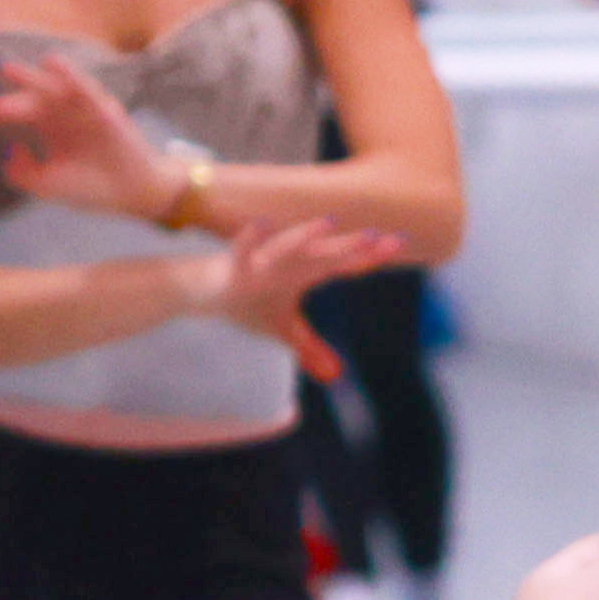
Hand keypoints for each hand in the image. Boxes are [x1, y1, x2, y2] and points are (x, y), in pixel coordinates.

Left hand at [0, 47, 178, 219]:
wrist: (131, 194)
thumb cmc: (90, 188)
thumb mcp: (47, 185)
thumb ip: (22, 173)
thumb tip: (10, 150)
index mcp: (51, 127)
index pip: (21, 112)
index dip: (0, 111)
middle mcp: (65, 114)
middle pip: (34, 96)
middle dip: (14, 90)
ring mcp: (83, 110)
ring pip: (55, 88)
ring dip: (33, 77)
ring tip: (9, 69)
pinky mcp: (103, 110)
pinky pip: (85, 89)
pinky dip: (70, 75)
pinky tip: (54, 64)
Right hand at [201, 215, 413, 383]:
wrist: (201, 290)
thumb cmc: (246, 302)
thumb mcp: (282, 330)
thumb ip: (311, 349)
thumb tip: (336, 376)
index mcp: (304, 272)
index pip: (343, 263)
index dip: (368, 256)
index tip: (398, 242)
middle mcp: (288, 263)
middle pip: (324, 253)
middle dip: (349, 246)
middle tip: (378, 237)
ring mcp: (262, 263)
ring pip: (287, 248)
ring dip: (305, 236)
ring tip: (328, 223)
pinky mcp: (234, 267)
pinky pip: (242, 251)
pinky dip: (250, 239)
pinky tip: (261, 223)